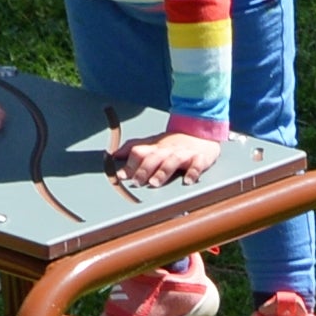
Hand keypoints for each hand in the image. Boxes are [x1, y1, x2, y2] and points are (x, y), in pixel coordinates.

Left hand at [110, 120, 224, 188]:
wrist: (201, 133)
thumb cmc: (175, 144)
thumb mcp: (154, 144)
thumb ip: (135, 149)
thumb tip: (113, 154)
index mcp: (156, 147)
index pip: (139, 152)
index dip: (129, 163)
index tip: (121, 175)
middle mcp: (168, 150)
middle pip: (154, 157)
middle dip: (144, 169)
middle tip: (136, 182)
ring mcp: (184, 154)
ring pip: (173, 161)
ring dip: (163, 171)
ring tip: (155, 182)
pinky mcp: (200, 158)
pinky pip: (197, 165)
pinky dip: (193, 173)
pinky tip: (188, 181)